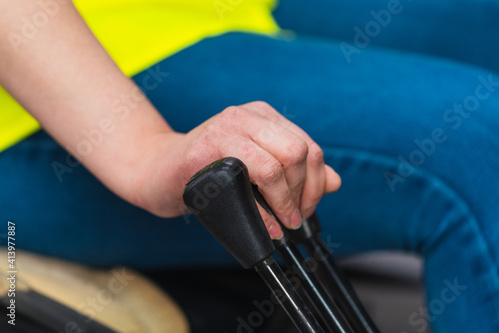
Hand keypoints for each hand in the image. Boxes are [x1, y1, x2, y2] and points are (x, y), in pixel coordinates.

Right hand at [135, 101, 340, 238]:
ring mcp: (226, 128)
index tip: (306, 208)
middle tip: (294, 217)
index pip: (309, 147)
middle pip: (299, 151)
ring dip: (286, 202)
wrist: (158, 169)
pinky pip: (251, 178)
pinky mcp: (207, 148)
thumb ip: (295, 172)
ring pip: (278, 163)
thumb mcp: (258, 167)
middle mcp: (248, 115)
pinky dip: (263, 210)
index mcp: (264, 117)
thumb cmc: (209, 170)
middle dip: (304, 192)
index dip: (316, 183)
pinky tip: (266, 225)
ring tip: (282, 223)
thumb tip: (335, 181)